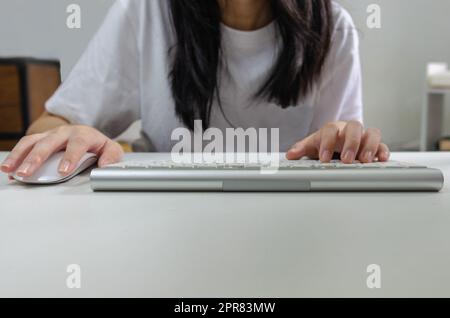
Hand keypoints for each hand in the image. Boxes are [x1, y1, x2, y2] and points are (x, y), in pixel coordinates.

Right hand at [0, 125, 122, 176]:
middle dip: (36, 158)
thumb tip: (104, 165)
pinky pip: (25, 145)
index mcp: (84, 134)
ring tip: (10, 169)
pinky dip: (16, 157)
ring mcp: (50, 134)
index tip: (63, 171)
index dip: (70, 157)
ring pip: (32, 142)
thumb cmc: (98, 145)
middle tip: (27, 173)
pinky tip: (9, 169)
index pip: (77, 144)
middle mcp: (64, 132)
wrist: (86, 134)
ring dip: (19, 156)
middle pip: (49, 143)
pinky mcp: (40, 138)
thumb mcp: (111, 149)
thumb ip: (112, 156)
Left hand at [286, 121, 389, 162]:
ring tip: (364, 160)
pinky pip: (382, 144)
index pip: (331, 129)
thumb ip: (302, 149)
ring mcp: (363, 136)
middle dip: (350, 143)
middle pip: (354, 127)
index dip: (327, 142)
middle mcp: (349, 130)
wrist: (337, 142)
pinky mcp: (374, 145)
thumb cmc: (325, 143)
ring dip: (369, 146)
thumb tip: (290, 154)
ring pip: (372, 133)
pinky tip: (381, 159)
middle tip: (345, 159)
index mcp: (333, 128)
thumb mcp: (312, 146)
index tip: (324, 158)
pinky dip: (383, 151)